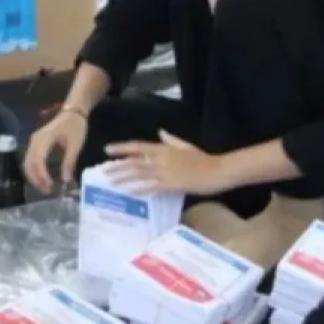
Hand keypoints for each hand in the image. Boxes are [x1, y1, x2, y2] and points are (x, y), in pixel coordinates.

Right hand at [24, 109, 88, 193]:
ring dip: (34, 176)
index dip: (42, 175)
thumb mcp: (76, 145)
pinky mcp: (36, 144)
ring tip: (45, 187)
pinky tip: (43, 178)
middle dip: (36, 179)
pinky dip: (34, 171)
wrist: (72, 112)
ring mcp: (33, 142)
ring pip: (27, 162)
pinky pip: (30, 159)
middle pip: (29, 163)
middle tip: (47, 191)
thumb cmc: (75, 126)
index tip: (51, 185)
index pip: (38, 160)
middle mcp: (35, 140)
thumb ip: (69, 162)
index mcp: (44, 139)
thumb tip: (66, 180)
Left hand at [106, 130, 231, 195]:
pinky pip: (152, 187)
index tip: (107, 150)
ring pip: (140, 174)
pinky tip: (129, 192)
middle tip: (104, 171)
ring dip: (124, 178)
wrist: (219, 170)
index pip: (138, 146)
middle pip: (134, 161)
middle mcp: (162, 158)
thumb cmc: (204, 159)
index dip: (121, 148)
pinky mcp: (173, 184)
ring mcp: (166, 172)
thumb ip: (171, 140)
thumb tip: (161, 131)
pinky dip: (139, 189)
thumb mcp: (186, 146)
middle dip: (118, 166)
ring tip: (111, 181)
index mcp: (164, 148)